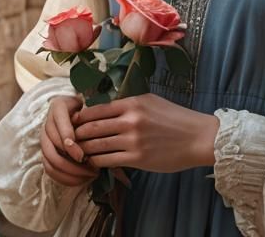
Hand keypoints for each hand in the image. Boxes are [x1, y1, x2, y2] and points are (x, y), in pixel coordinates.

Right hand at [41, 94, 99, 186]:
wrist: (74, 108)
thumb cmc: (85, 109)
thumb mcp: (89, 108)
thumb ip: (89, 119)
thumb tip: (93, 140)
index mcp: (57, 107)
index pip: (59, 126)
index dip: (68, 142)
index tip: (82, 156)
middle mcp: (47, 124)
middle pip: (52, 150)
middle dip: (70, 164)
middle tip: (90, 170)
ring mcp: (44, 139)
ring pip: (50, 163)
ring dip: (69, 174)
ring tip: (88, 176)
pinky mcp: (46, 153)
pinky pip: (50, 170)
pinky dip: (65, 178)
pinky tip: (81, 180)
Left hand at [71, 93, 219, 172]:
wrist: (196, 137)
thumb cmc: (174, 118)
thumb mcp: (151, 101)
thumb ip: (129, 104)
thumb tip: (107, 106)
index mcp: (133, 103)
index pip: (97, 109)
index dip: (82, 116)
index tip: (73, 121)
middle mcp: (130, 120)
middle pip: (93, 127)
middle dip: (77, 133)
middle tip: (69, 138)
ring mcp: (133, 140)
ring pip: (98, 145)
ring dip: (84, 149)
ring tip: (77, 152)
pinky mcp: (137, 158)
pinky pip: (108, 160)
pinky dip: (97, 162)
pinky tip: (92, 163)